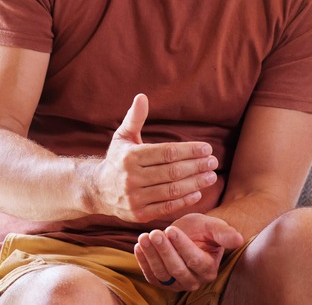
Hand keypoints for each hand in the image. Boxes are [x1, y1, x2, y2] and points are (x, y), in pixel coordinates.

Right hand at [89, 94, 218, 221]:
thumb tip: (142, 96)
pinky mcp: (139, 214)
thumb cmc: (117, 159)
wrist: (97, 190)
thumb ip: (135, 118)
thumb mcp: (123, 137)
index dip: (189, 150)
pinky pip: (167, 207)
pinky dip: (185, 201)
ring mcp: (135, 198)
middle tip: (213, 162)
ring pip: (172, 190)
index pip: (167, 152)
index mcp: (130, 157)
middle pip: (172, 172)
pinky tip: (198, 193)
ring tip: (211, 177)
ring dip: (195, 183)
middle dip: (196, 166)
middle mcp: (131, 178)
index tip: (207, 148)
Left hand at [133, 213, 244, 290]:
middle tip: (155, 233)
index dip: (182, 246)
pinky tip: (139, 246)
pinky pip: (151, 276)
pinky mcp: (162, 282)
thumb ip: (223, 233)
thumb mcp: (212, 226)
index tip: (171, 230)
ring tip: (144, 237)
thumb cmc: (201, 230)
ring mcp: (177, 283)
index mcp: (209, 268)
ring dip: (151, 255)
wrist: (188, 234)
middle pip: (177, 269)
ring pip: (162, 273)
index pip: (194, 260)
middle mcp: (194, 280)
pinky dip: (143, 262)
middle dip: (164, 251)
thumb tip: (238, 239)